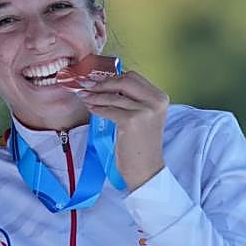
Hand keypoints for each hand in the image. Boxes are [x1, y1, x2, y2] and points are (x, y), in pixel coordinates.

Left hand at [77, 70, 168, 190]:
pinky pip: (109, 109)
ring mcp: (145, 111)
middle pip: (125, 80)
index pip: (133, 77)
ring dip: (95, 95)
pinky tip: (91, 108)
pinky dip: (97, 108)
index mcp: (160, 97)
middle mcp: (156, 102)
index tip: (98, 80)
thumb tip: (107, 84)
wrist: (145, 168)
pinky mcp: (132, 121)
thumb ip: (132, 99)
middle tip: (88, 86)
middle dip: (103, 83)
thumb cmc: (141, 144)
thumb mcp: (144, 116)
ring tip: (85, 97)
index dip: (113, 77)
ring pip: (113, 96)